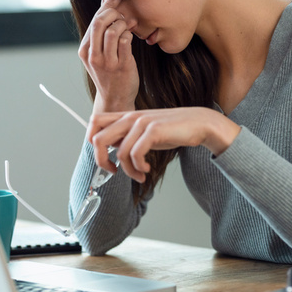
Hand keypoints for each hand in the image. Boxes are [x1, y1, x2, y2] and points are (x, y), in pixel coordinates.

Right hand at [78, 0, 138, 112]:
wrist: (116, 98)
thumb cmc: (109, 72)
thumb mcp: (99, 53)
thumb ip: (101, 31)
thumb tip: (107, 2)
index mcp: (85, 50)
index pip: (93, 21)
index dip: (106, 6)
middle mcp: (93, 56)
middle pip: (99, 23)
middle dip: (114, 12)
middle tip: (123, 14)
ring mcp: (107, 62)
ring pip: (113, 31)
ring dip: (123, 24)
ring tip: (128, 25)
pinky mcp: (121, 66)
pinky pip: (125, 42)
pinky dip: (129, 34)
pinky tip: (131, 35)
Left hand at [88, 107, 240, 182]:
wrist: (199, 123)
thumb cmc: (172, 130)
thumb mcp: (145, 132)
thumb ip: (127, 136)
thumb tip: (110, 149)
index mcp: (126, 116)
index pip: (94, 123)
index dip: (92, 143)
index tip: (106, 158)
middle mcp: (130, 117)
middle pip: (97, 139)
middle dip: (102, 161)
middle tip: (114, 171)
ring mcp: (142, 122)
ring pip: (119, 152)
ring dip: (129, 171)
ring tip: (140, 175)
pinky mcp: (153, 130)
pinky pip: (135, 154)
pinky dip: (139, 168)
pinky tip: (147, 170)